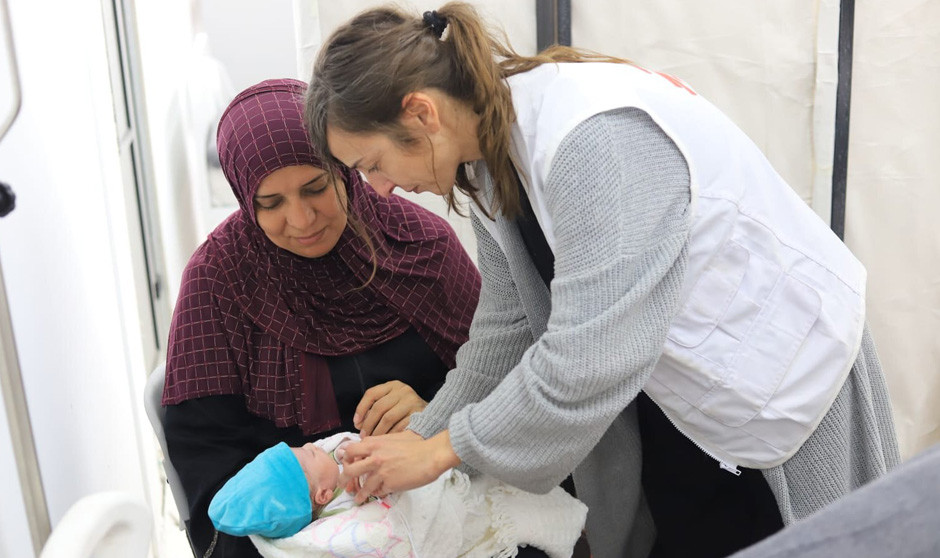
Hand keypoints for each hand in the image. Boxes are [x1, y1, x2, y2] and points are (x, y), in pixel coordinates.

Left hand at [339, 430, 460, 503]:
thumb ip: (379, 441)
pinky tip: (377, 495)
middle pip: (350, 470)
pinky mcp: (389, 484)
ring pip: (362, 485)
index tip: (347, 464)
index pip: (350, 451)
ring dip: (358, 494)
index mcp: (374, 443)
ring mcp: (381, 471)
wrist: (431, 455)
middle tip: (343, 485)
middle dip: (344, 479)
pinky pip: (378, 491)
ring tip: (357, 499)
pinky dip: (377, 494)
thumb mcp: (394, 437)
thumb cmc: (416, 444)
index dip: (346, 459)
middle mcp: (374, 457)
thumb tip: (368, 445)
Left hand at [354, 381, 427, 436]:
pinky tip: (386, 441)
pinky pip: (399, 427)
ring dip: (378, 432)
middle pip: (379, 407)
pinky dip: (390, 435)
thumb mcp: (391, 403)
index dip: (361, 409)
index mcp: (393, 385)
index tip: (356, 422)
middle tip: (363, 435)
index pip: (371, 394)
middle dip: (368, 424)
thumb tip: (359, 424)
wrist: (432, 416)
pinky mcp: (418, 414)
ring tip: (373, 440)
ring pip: (388, 418)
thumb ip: (375, 409)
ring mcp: (412, 402)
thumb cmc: (405, 411)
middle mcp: (403, 391)